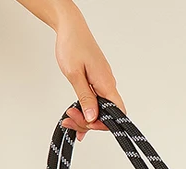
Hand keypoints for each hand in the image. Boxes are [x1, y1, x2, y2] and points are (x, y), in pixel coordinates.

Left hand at [54, 5, 124, 140]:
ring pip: (99, 109)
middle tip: (70, 120)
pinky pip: (96, 101)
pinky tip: (77, 116)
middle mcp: (108, 85)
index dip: (103, 124)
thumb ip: (85, 97)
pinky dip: (85, 110)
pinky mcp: (98, 82)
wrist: (71, 27)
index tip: (86, 124)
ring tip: (68, 117)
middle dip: (88, 122)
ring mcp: (103, 84)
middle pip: (106, 115)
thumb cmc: (72, 45)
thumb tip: (92, 117)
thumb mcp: (74, 74)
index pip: (116, 113)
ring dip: (84, 117)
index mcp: (106, 84)